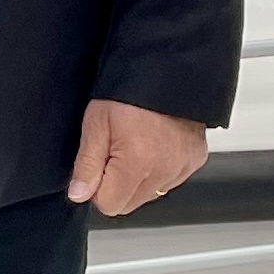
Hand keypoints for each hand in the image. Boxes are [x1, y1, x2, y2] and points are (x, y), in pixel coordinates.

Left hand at [66, 98, 208, 217]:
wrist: (166, 69)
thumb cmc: (129, 92)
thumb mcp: (96, 123)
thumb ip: (86, 164)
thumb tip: (78, 194)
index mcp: (138, 164)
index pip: (110, 205)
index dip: (97, 186)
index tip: (97, 164)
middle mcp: (165, 171)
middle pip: (130, 203)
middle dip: (117, 184)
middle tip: (114, 149)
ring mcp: (183, 167)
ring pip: (150, 193)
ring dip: (138, 177)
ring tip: (135, 143)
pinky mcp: (195, 160)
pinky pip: (169, 179)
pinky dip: (159, 168)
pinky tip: (152, 144)